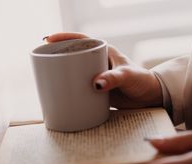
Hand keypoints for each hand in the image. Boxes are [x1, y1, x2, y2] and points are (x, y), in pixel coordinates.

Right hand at [45, 33, 162, 108]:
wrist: (149, 97)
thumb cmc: (142, 81)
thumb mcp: (128, 76)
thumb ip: (114, 78)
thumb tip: (95, 84)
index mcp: (104, 52)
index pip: (81, 40)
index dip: (64, 38)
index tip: (48, 39)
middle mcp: (98, 62)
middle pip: (73, 55)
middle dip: (58, 55)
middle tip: (42, 60)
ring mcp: (96, 76)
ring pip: (75, 72)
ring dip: (62, 74)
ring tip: (46, 78)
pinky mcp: (97, 90)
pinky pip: (80, 87)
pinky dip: (70, 89)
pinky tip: (61, 94)